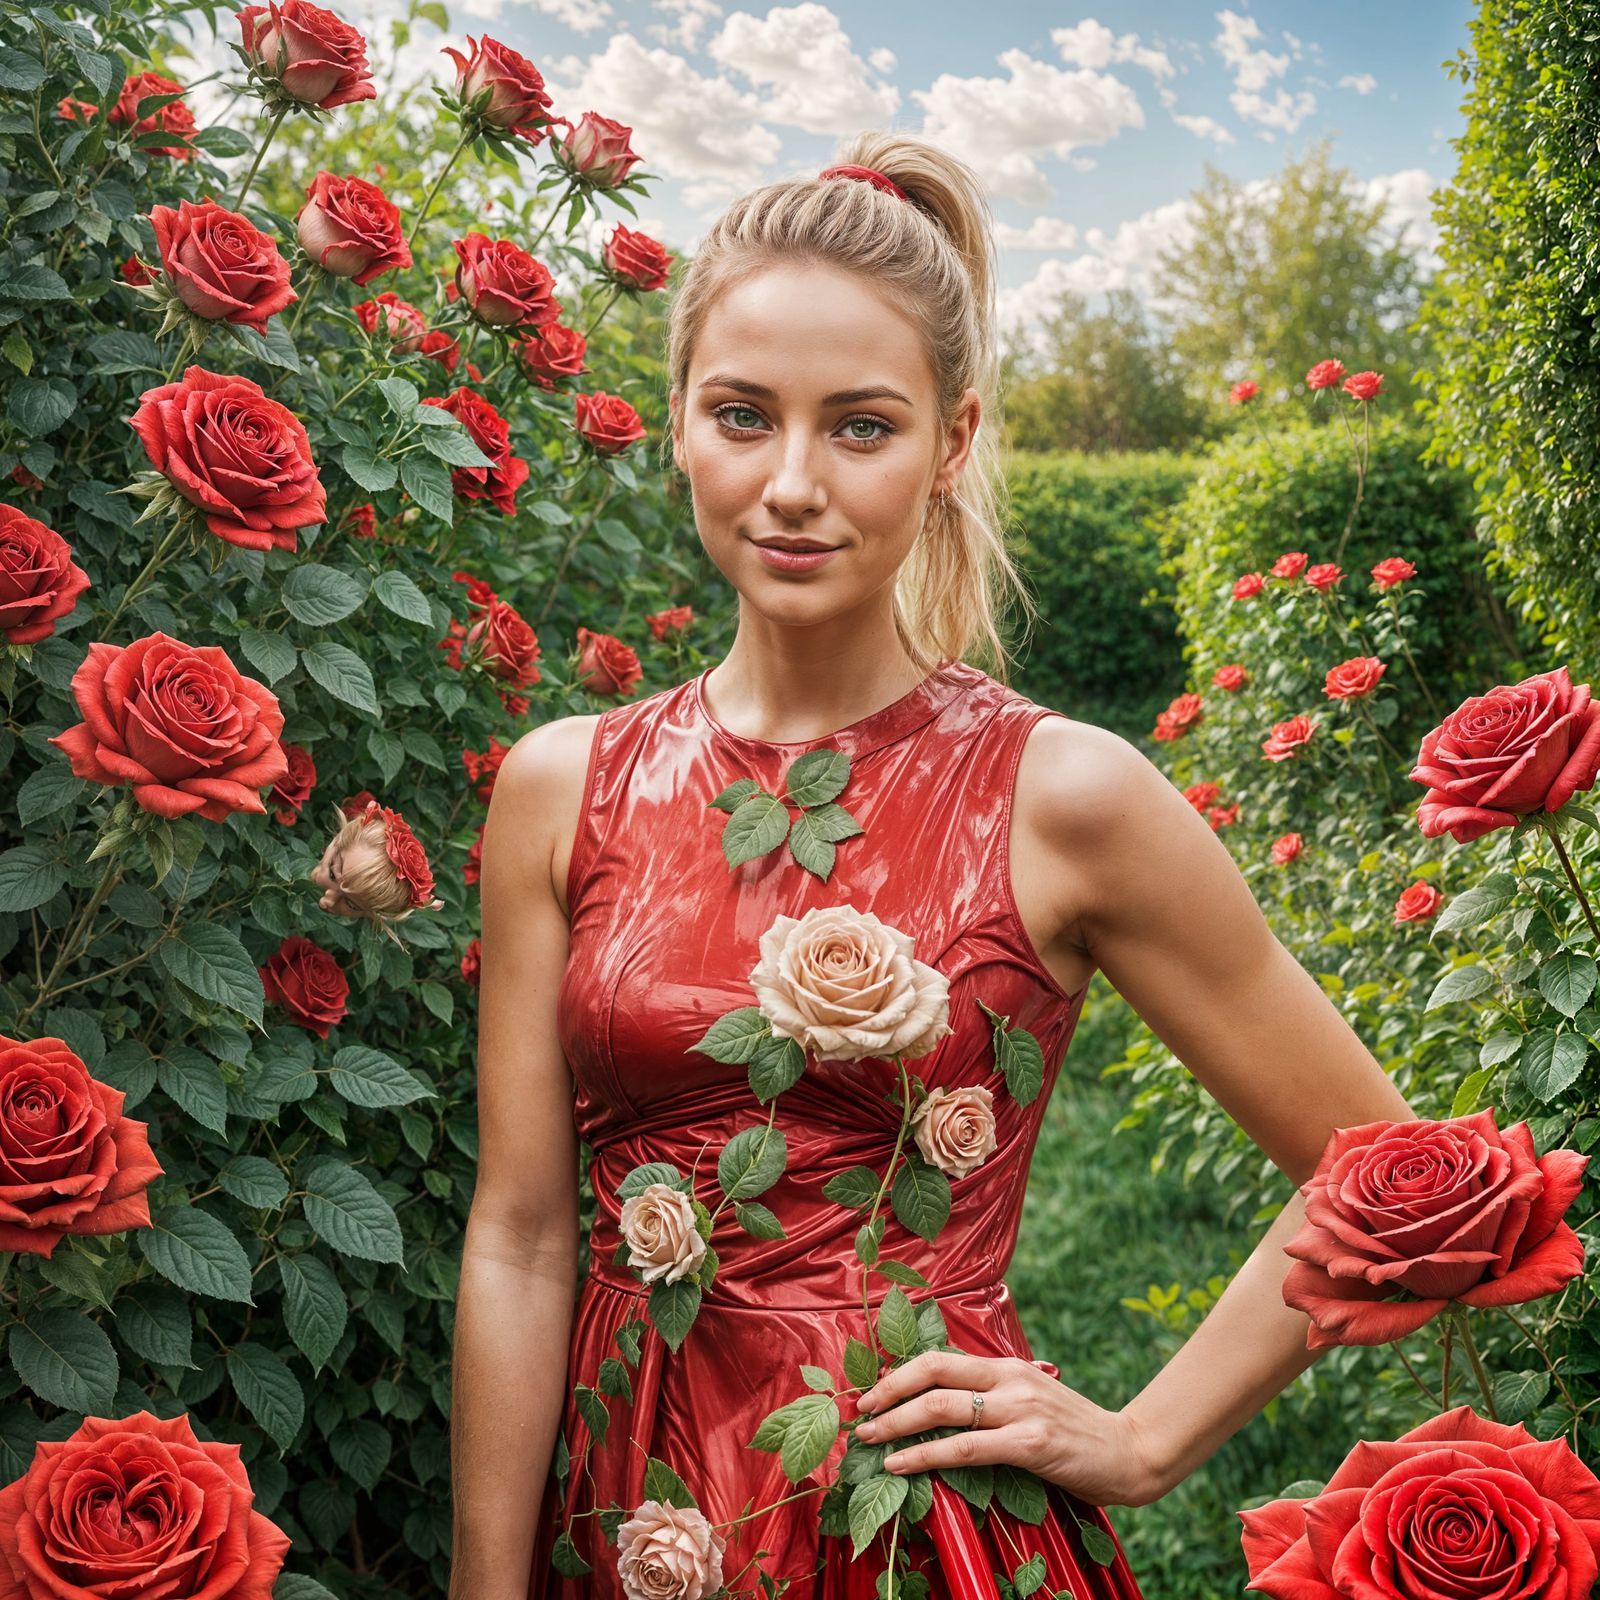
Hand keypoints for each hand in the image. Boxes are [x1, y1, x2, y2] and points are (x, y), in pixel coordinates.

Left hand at [852, 1351, 1168, 1508]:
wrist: (1129, 1452)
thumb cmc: (1074, 1432)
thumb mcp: (1029, 1402)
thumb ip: (993, 1399)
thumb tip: (941, 1407)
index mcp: (1006, 1366)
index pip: (940, 1359)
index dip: (900, 1373)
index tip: (872, 1391)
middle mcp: (1009, 1379)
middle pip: (933, 1373)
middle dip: (888, 1391)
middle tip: (860, 1411)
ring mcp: (1020, 1409)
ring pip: (942, 1408)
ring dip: (897, 1423)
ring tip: (869, 1440)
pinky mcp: (1030, 1443)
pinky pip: (965, 1448)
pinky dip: (926, 1455)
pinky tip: (902, 1463)